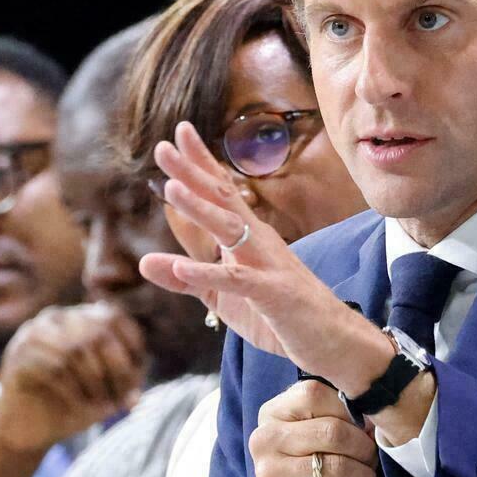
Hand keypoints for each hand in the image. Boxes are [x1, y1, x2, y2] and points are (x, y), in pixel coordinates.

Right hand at [0, 302, 147, 454]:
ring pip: (75, 349)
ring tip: (103, 408)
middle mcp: (56, 318)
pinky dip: (73, 391)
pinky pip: (53, 367)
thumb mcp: (106, 393)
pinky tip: (80, 407)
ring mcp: (33, 333)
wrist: (27, 429)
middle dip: (116, 370)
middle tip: (121, 400)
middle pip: (97, 332)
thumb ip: (125, 386)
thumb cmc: (72, 405)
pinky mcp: (18, 354)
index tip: (136, 383)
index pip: (113, 316)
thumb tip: (135, 397)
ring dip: (95, 384)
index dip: (132, 349)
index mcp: (79, 317)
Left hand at [138, 121, 391, 389]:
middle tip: (163, 147)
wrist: (332, 342)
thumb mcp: (222, 297)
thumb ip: (185, 279)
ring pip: (231, 230)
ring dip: (200, 209)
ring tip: (171, 188)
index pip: (221, 192)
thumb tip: (143, 262)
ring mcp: (268, 265)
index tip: (177, 133)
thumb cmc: (279, 314)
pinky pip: (237, 281)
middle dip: (193, 173)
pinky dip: (208, 273)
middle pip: (223, 199)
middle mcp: (259, 241)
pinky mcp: (274, 294)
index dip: (200, 162)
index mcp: (248, 238)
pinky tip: (179, 265)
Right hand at [244, 380, 379, 476]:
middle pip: (332, 432)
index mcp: (272, 414)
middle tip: (373, 465)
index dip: (351, 413)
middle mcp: (264, 439)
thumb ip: (340, 420)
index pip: (315, 394)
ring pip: (337, 468)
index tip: (365, 432)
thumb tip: (378, 415)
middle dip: (365, 451)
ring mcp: (267, 474)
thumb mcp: (317, 441)